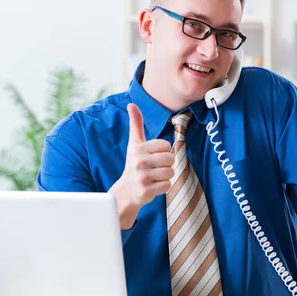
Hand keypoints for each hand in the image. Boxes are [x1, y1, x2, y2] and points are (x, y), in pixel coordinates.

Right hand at [109, 103, 174, 228]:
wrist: (126, 190)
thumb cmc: (134, 163)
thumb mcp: (134, 143)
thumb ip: (136, 124)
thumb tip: (131, 104)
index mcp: (139, 148)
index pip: (166, 146)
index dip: (163, 151)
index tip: (153, 156)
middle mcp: (139, 162)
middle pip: (170, 159)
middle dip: (166, 164)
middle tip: (154, 168)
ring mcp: (142, 177)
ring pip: (171, 172)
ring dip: (165, 176)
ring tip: (154, 176)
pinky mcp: (146, 191)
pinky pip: (167, 185)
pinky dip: (163, 187)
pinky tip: (153, 185)